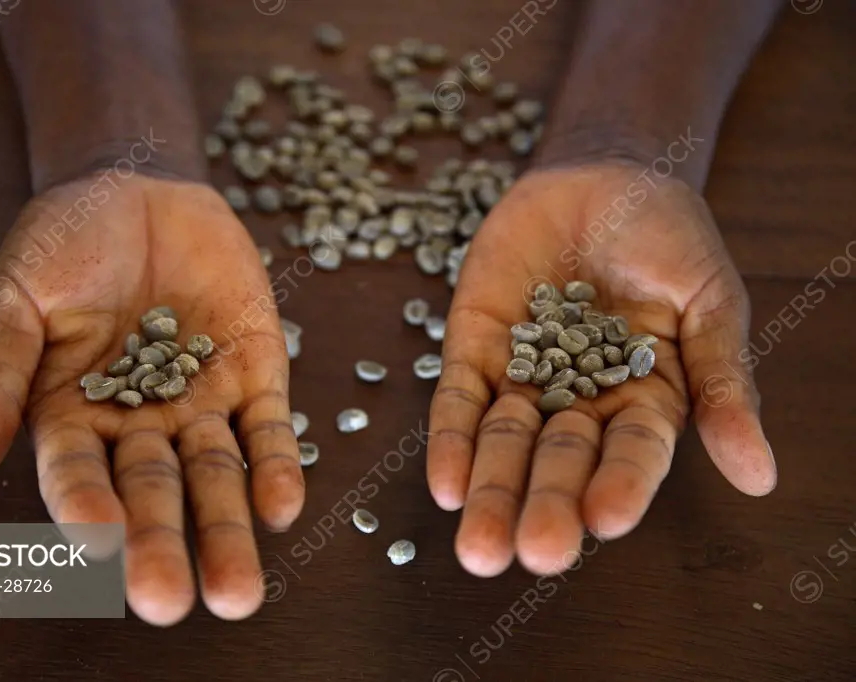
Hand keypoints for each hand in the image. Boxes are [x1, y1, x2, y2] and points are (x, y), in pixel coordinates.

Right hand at [0, 174, 303, 624]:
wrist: (137, 188)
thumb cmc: (62, 245)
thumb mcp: (14, 304)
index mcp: (69, 416)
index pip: (75, 473)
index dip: (85, 504)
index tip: (98, 541)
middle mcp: (137, 424)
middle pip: (150, 493)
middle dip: (159, 545)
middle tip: (168, 601)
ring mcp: (200, 401)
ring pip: (215, 476)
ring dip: (227, 530)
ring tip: (236, 591)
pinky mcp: (255, 374)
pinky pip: (268, 429)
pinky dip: (275, 467)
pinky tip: (281, 508)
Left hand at [427, 162, 775, 577]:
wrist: (603, 175)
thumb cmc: (669, 239)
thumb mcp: (709, 303)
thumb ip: (723, 382)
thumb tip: (760, 475)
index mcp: (645, 401)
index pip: (632, 454)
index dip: (621, 485)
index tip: (605, 519)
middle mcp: (580, 403)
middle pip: (560, 463)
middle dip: (546, 506)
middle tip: (534, 552)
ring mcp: (523, 377)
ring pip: (503, 444)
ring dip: (490, 492)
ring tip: (479, 545)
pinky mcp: (475, 347)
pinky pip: (458, 400)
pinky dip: (450, 439)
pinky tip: (445, 485)